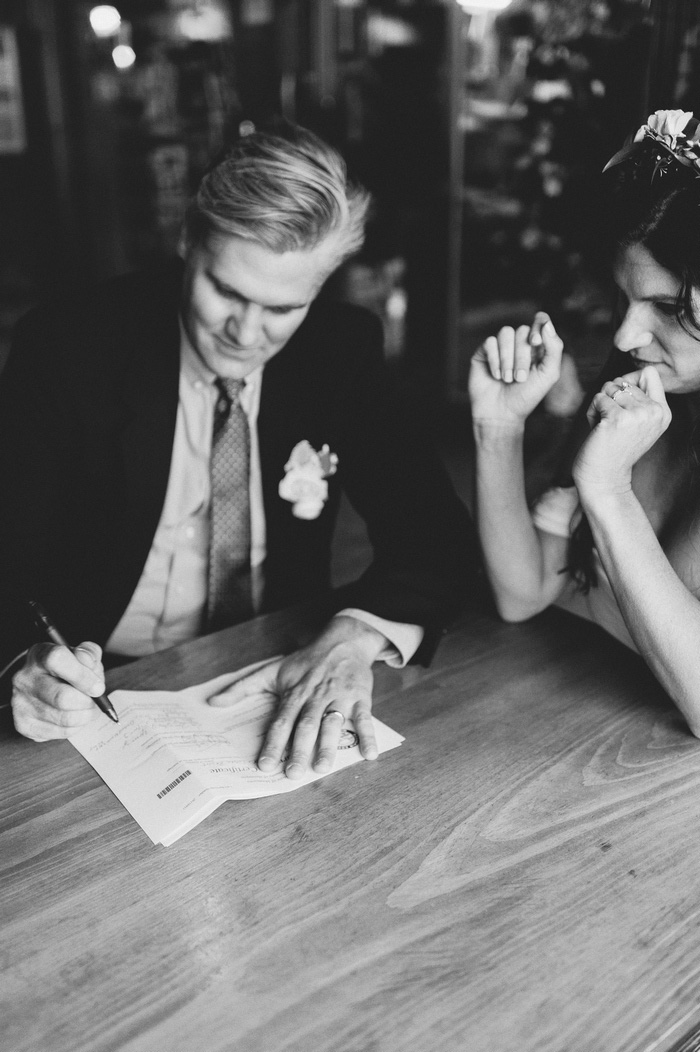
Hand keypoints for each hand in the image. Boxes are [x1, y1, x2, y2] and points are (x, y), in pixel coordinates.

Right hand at [12, 642, 106, 740]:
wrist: (40, 685)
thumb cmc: (65, 669)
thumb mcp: (79, 654)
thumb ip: (89, 653)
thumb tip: (89, 664)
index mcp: (39, 655)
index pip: (57, 659)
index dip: (82, 675)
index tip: (98, 687)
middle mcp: (25, 678)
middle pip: (62, 697)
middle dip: (87, 702)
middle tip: (95, 701)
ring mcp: (21, 703)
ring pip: (64, 718)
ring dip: (85, 716)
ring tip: (88, 708)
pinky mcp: (24, 725)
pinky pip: (60, 732)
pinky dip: (76, 727)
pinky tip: (75, 717)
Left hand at [208, 617, 383, 778]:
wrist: (343, 641)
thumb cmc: (306, 662)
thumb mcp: (273, 670)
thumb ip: (243, 687)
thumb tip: (214, 702)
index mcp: (294, 694)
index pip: (281, 721)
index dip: (272, 743)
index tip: (264, 764)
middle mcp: (316, 696)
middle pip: (306, 726)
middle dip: (299, 750)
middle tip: (293, 774)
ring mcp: (340, 697)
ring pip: (333, 723)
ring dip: (329, 746)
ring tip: (322, 767)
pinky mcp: (361, 697)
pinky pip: (365, 719)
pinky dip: (368, 737)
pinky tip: (369, 755)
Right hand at [469, 312, 563, 426]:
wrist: (501, 414)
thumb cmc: (526, 397)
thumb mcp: (548, 374)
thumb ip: (554, 348)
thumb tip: (547, 323)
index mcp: (537, 347)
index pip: (540, 322)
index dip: (538, 325)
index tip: (535, 342)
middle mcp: (518, 343)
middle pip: (522, 331)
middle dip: (522, 357)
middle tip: (520, 379)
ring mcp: (500, 347)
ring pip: (505, 333)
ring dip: (508, 358)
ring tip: (507, 379)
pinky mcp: (484, 352)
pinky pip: (489, 342)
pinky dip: (494, 360)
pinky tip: (496, 376)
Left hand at [573, 366, 671, 498]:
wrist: (605, 479)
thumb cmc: (614, 448)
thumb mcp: (636, 421)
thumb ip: (639, 397)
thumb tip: (633, 374)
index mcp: (663, 412)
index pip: (649, 373)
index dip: (629, 380)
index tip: (621, 401)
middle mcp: (654, 412)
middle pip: (624, 380)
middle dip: (610, 398)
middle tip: (612, 424)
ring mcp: (638, 414)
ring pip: (609, 387)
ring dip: (600, 405)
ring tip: (605, 427)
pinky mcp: (618, 418)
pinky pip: (598, 398)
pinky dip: (592, 411)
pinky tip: (597, 430)